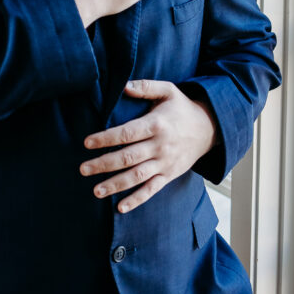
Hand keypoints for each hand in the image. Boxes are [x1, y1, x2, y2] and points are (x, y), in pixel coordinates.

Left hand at [79, 79, 218, 212]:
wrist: (209, 128)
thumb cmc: (182, 108)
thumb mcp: (168, 90)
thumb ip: (146, 86)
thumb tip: (124, 85)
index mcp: (156, 124)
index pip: (127, 134)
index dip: (106, 138)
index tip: (87, 143)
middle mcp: (160, 146)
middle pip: (128, 158)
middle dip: (104, 164)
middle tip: (83, 169)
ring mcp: (165, 163)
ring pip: (137, 176)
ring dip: (116, 185)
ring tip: (96, 191)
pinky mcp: (169, 175)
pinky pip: (152, 190)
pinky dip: (137, 199)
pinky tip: (120, 208)